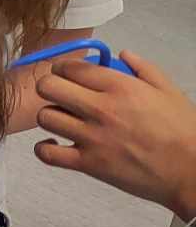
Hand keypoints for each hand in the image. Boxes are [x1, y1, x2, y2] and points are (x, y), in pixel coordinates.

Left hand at [34, 51, 195, 220]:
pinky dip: (44, 149)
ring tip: (63, 120)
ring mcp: (92, 137)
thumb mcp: (169, 91)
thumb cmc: (183, 131)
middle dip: (50, 87)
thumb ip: (143, 68)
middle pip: (48, 87)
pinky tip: (55, 144)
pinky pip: (47, 154)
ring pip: (45, 117)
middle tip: (60, 95)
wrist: (191, 172)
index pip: (70, 67)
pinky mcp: (88, 164)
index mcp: (119, 87)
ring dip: (51, 117)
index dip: (63, 68)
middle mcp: (100, 109)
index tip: (67, 75)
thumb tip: (122, 53)